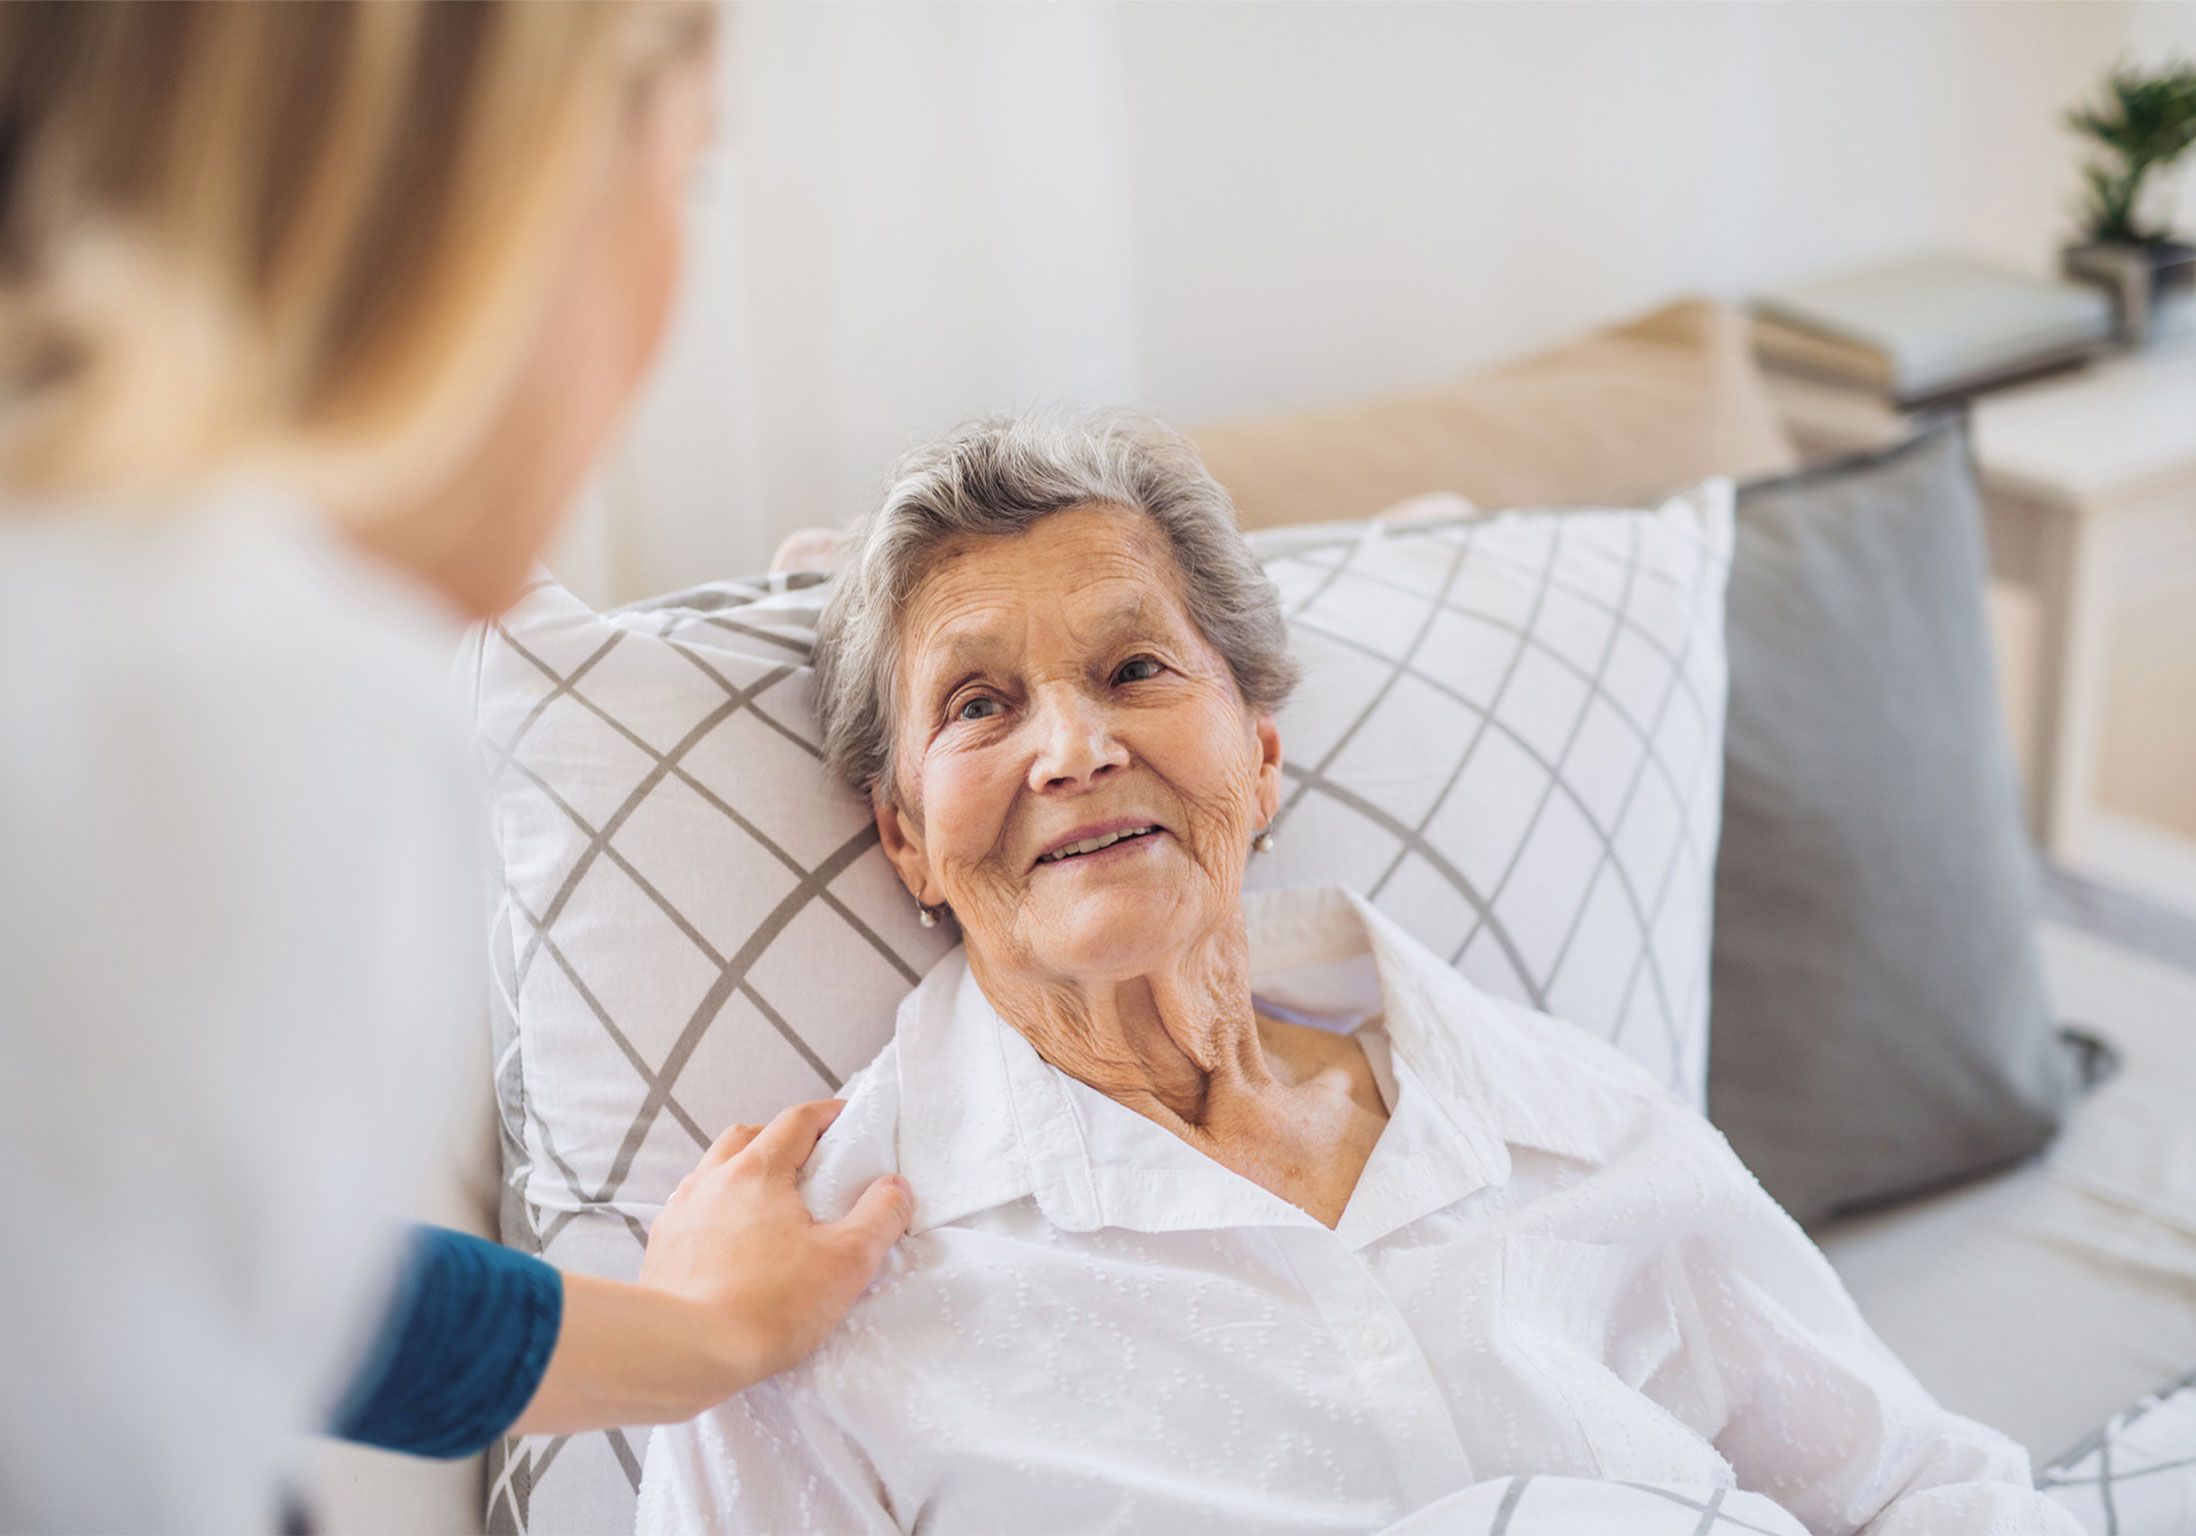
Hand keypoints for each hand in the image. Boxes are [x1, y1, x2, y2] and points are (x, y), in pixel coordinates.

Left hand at [510, 1099, 910, 1434]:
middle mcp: (712, 1179)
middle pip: (748, 1136)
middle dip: (781, 1138)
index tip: (847, 1119)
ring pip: (713, 1170)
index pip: (796, 1121)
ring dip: (743, 1172)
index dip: (826, 1114)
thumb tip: (896, 1186)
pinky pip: (692, 1209)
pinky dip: (716, 1208)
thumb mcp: (847, 1261)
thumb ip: (880, 1216)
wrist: (686, 1351)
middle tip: (809, 1161)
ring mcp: (680, 1211)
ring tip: (768, 1202)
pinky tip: (730, 1240)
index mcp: (757, 1171)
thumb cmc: (770, 1305)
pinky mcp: (662, 1246)